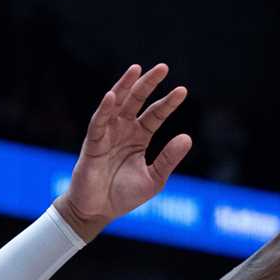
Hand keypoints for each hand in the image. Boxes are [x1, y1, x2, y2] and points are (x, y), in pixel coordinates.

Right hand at [53, 64, 192, 240]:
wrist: (98, 212)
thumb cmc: (124, 196)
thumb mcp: (153, 179)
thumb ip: (168, 159)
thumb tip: (187, 137)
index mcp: (139, 138)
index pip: (155, 114)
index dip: (168, 102)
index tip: (183, 90)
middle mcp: (123, 131)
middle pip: (137, 101)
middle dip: (148, 84)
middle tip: (163, 67)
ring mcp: (107, 134)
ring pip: (116, 104)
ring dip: (125, 86)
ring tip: (136, 69)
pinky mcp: (92, 144)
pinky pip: (98, 123)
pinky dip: (104, 109)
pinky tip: (112, 96)